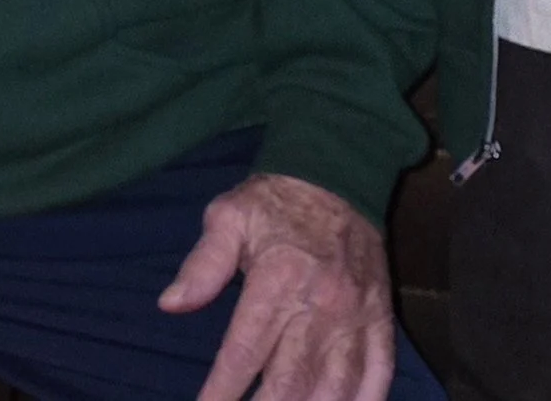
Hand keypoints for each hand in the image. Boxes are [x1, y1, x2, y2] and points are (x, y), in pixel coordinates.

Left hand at [159, 170, 394, 400]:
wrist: (338, 172)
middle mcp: (320, 305)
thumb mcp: (229, 216)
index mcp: (277, 281)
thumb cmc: (275, 203)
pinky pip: (379, 374)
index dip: (220, 394)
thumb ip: (203, 263)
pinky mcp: (380, 319)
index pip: (243, 355)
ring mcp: (355, 317)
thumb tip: (171, 303)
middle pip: (290, 385)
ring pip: (336, 390)